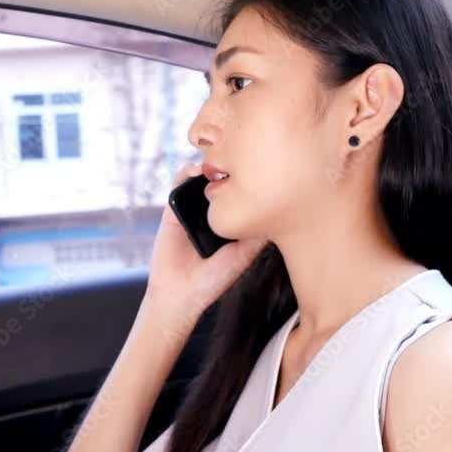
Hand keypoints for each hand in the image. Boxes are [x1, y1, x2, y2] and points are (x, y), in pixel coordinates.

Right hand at [143, 162, 269, 322]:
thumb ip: (257, 236)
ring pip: (198, 182)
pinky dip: (184, 175)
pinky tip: (195, 171)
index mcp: (227, 224)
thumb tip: (279, 212)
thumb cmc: (213, 281)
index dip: (246, 180)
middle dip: (227, 169)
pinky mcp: (172, 213)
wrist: (181, 294)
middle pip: (219, 184)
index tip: (258, 167)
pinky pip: (176, 188)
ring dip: (206, 167)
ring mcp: (191, 212)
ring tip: (216, 161)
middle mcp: (210, 216)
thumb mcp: (243, 256)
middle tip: (238, 157)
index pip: (237, 196)